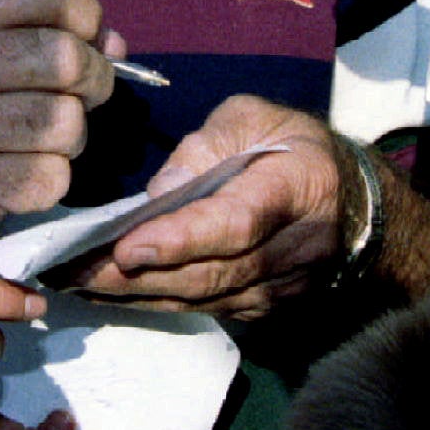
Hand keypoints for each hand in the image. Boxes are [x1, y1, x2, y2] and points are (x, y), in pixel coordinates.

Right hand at [0, 0, 122, 237]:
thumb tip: (115, 43)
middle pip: (65, 57)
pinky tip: (22, 169)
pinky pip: (53, 175)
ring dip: (72, 132)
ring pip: (67, 121)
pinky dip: (51, 176)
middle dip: (94, 76)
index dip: (85, 13)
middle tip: (82, 91)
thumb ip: (33, 27)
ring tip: (44, 134)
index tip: (85, 37)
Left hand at [71, 96, 345, 316]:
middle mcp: (293, 248)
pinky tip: (113, 295)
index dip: (179, 240)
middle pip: (209, 273)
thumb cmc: (295, 147)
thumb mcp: (256, 118)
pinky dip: (158, 303)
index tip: (125, 249)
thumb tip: (159, 192)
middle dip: (136, 277)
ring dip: (137, 297)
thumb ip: (207, 145)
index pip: (234, 224)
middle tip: (72, 272)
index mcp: (294, 188)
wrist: (357, 203)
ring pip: (203, 300)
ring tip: (75, 285)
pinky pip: (207, 311)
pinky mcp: (267, 307)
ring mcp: (282, 286)